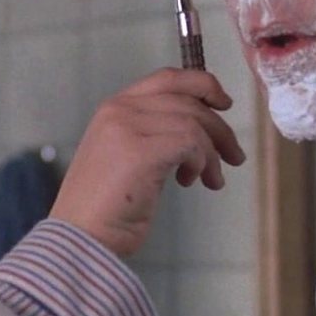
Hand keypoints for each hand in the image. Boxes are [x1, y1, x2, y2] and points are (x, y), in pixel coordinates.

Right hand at [49, 68, 245, 257]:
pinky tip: (193, 181)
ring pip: (193, 122)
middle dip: (219, 128)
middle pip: (187, 100)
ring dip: (212, 153)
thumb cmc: (106, 207)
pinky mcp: (140, 150)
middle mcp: (119, 110)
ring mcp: (127, 127)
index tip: (223, 104)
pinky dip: (202, 162)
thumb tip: (200, 131)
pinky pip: (191, 143)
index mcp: (114, 108)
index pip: (167, 78)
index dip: (202, 85)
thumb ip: (153, 135)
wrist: (81, 236)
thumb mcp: (127, 156)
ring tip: (212, 179)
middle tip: (234, 156)